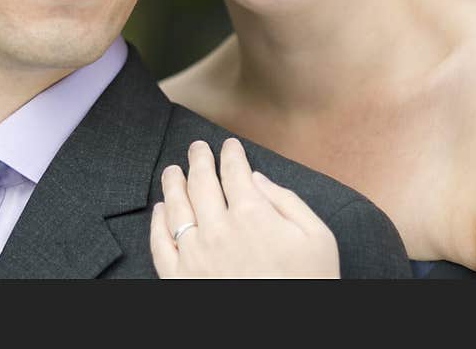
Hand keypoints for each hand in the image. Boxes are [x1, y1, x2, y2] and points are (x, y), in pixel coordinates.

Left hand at [151, 137, 339, 277]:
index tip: (229, 145)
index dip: (231, 154)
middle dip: (199, 159)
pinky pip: (161, 243)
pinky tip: (160, 210)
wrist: (287, 336)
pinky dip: (158, 222)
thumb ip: (287, 202)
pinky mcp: (179, 278)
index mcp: (252, 215)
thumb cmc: (310, 284)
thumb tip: (257, 179)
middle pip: (201, 183)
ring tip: (173, 170)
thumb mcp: (317, 238)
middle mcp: (218, 229)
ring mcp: (194, 254)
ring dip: (173, 183)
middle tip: (197, 148)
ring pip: (176, 207)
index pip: (235, 172)